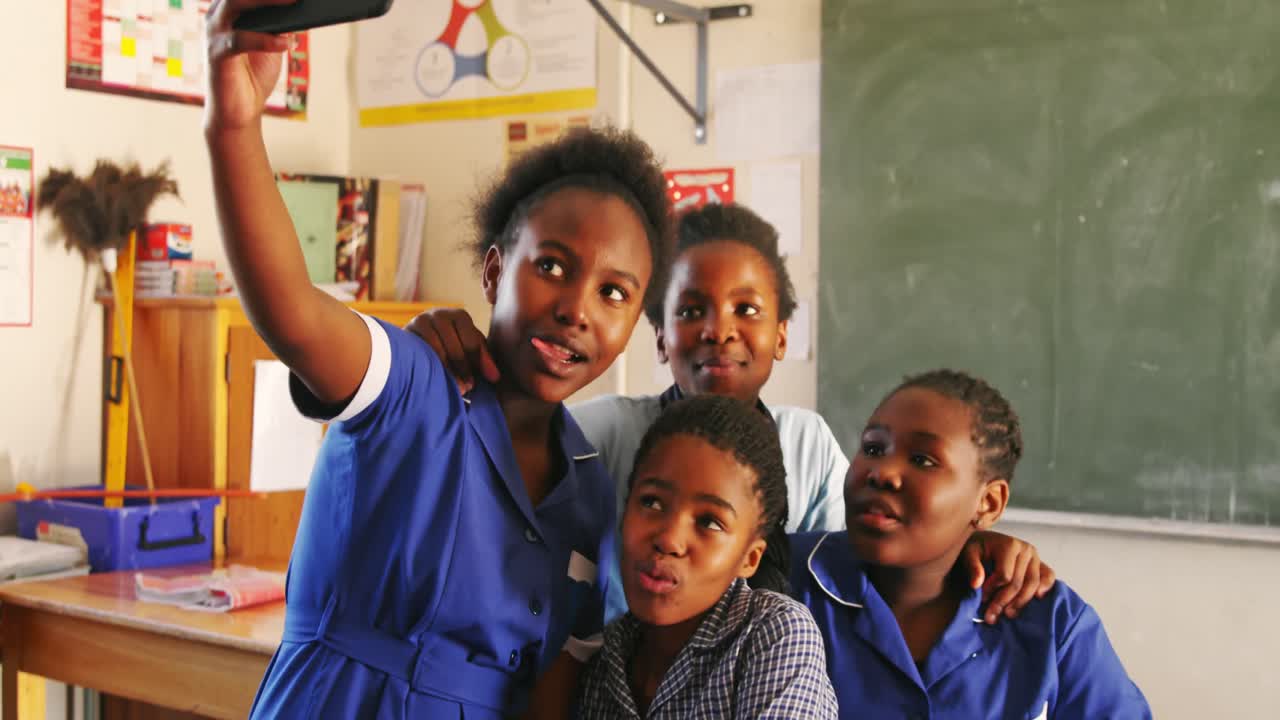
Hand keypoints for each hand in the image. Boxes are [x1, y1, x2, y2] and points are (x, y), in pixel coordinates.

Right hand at [204, 0, 296, 132]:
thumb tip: (302, 5)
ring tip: (295, 1)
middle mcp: (218, 14)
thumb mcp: (274, 43)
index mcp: (230, 8)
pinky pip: (239, 41)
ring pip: (236, 5)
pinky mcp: (216, 54)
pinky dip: (265, 40)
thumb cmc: (254, 74)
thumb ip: (282, 23)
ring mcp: (214, 32)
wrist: (238, 111)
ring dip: (266, 1)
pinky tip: (286, 42)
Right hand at [405, 308, 499, 394]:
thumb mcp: (468, 350)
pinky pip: (420, 350)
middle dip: (462, 367)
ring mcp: (421, 321)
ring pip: (436, 347)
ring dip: (447, 369)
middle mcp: (440, 314)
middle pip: (453, 343)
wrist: (415, 347)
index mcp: (459, 316)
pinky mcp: (407, 332)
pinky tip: (435, 378)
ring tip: (454, 386)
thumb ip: (483, 360)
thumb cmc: (449, 347)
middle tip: (467, 386)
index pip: (471, 338)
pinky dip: (430, 365)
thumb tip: (495, 377)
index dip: (475, 360)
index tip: (478, 380)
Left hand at [961, 530, 1056, 623]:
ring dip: (1020, 602)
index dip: (992, 590)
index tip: (981, 599)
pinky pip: (1048, 577)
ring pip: (1033, 584)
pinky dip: (1045, 588)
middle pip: (1019, 583)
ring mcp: (1035, 557)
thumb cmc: (977, 549)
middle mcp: (1025, 549)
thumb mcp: (968, 553)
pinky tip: (1036, 599)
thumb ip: (972, 567)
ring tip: (1008, 614)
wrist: (985, 543)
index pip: (1004, 575)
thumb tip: (977, 584)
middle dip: (1004, 602)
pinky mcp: (1040, 564)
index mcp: (1009, 544)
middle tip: (991, 616)